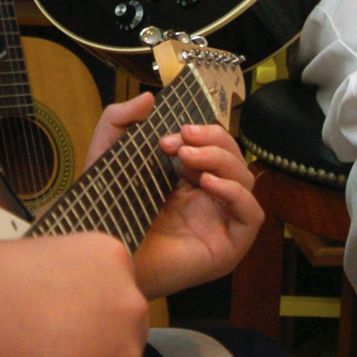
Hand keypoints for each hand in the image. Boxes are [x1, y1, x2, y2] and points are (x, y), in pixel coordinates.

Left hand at [86, 91, 264, 297]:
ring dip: (221, 160)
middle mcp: (208, 198)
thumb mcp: (107, 157)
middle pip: (234, 157)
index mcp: (187, 178)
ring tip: (187, 159)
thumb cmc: (106, 214)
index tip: (171, 131)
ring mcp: (220, 222)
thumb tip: (150, 97)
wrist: (104, 259)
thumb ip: (119, 120)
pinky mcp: (228, 246)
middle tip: (181, 141)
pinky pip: (252, 214)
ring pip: (246, 178)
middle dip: (212, 140)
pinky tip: (208, 184)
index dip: (200, 132)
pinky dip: (236, 192)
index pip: (214, 144)